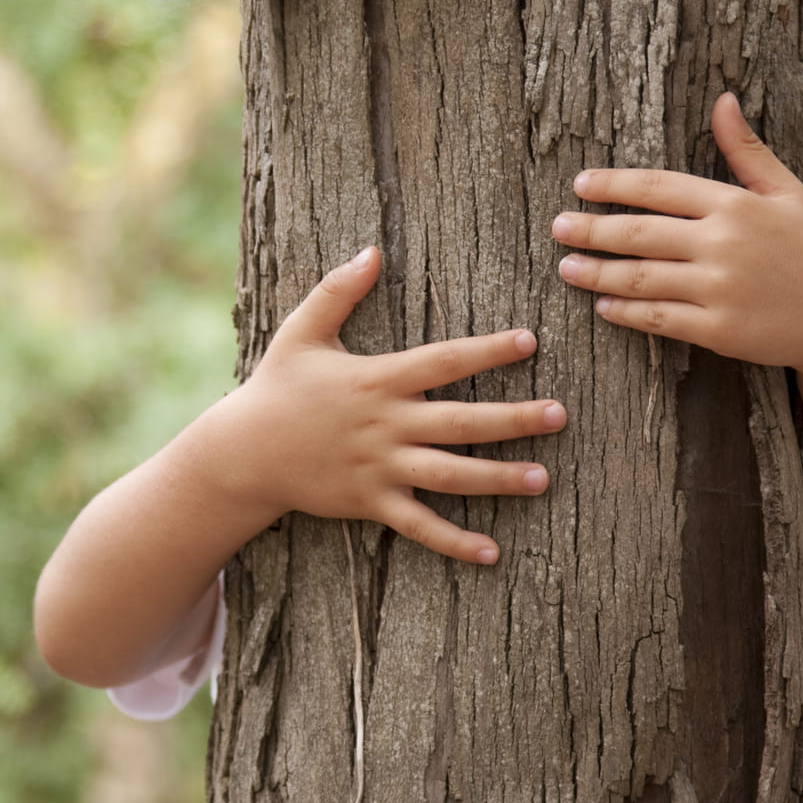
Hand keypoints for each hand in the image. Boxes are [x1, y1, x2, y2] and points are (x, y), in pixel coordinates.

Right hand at [207, 246, 565, 564]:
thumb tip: (371, 251)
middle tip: (559, 414)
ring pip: (450, 475)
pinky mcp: (370, 503)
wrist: (242, 453)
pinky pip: (419, 525)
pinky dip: (454, 542)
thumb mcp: (301, 332)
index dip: (488, 350)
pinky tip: (492, 552)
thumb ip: (337, 291)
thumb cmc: (276, 388)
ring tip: (543, 478)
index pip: (443, 361)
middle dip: (514, 419)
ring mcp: (379, 468)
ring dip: (498, 479)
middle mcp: (385, 425)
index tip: (529, 342)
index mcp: (376, 379)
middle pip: (461, 421)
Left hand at [552, 92, 802, 376]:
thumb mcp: (785, 192)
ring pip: (640, 277)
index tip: (581, 185)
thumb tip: (724, 99)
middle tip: (557, 227)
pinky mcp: (718, 329)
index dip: (614, 185)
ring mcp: (719, 288)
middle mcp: (722, 244)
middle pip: (639, 233)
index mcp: (734, 205)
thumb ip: (746, 150)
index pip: (658, 188)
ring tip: (566, 267)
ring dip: (597, 273)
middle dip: (591, 229)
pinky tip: (603, 307)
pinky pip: (659, 318)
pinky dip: (625, 312)